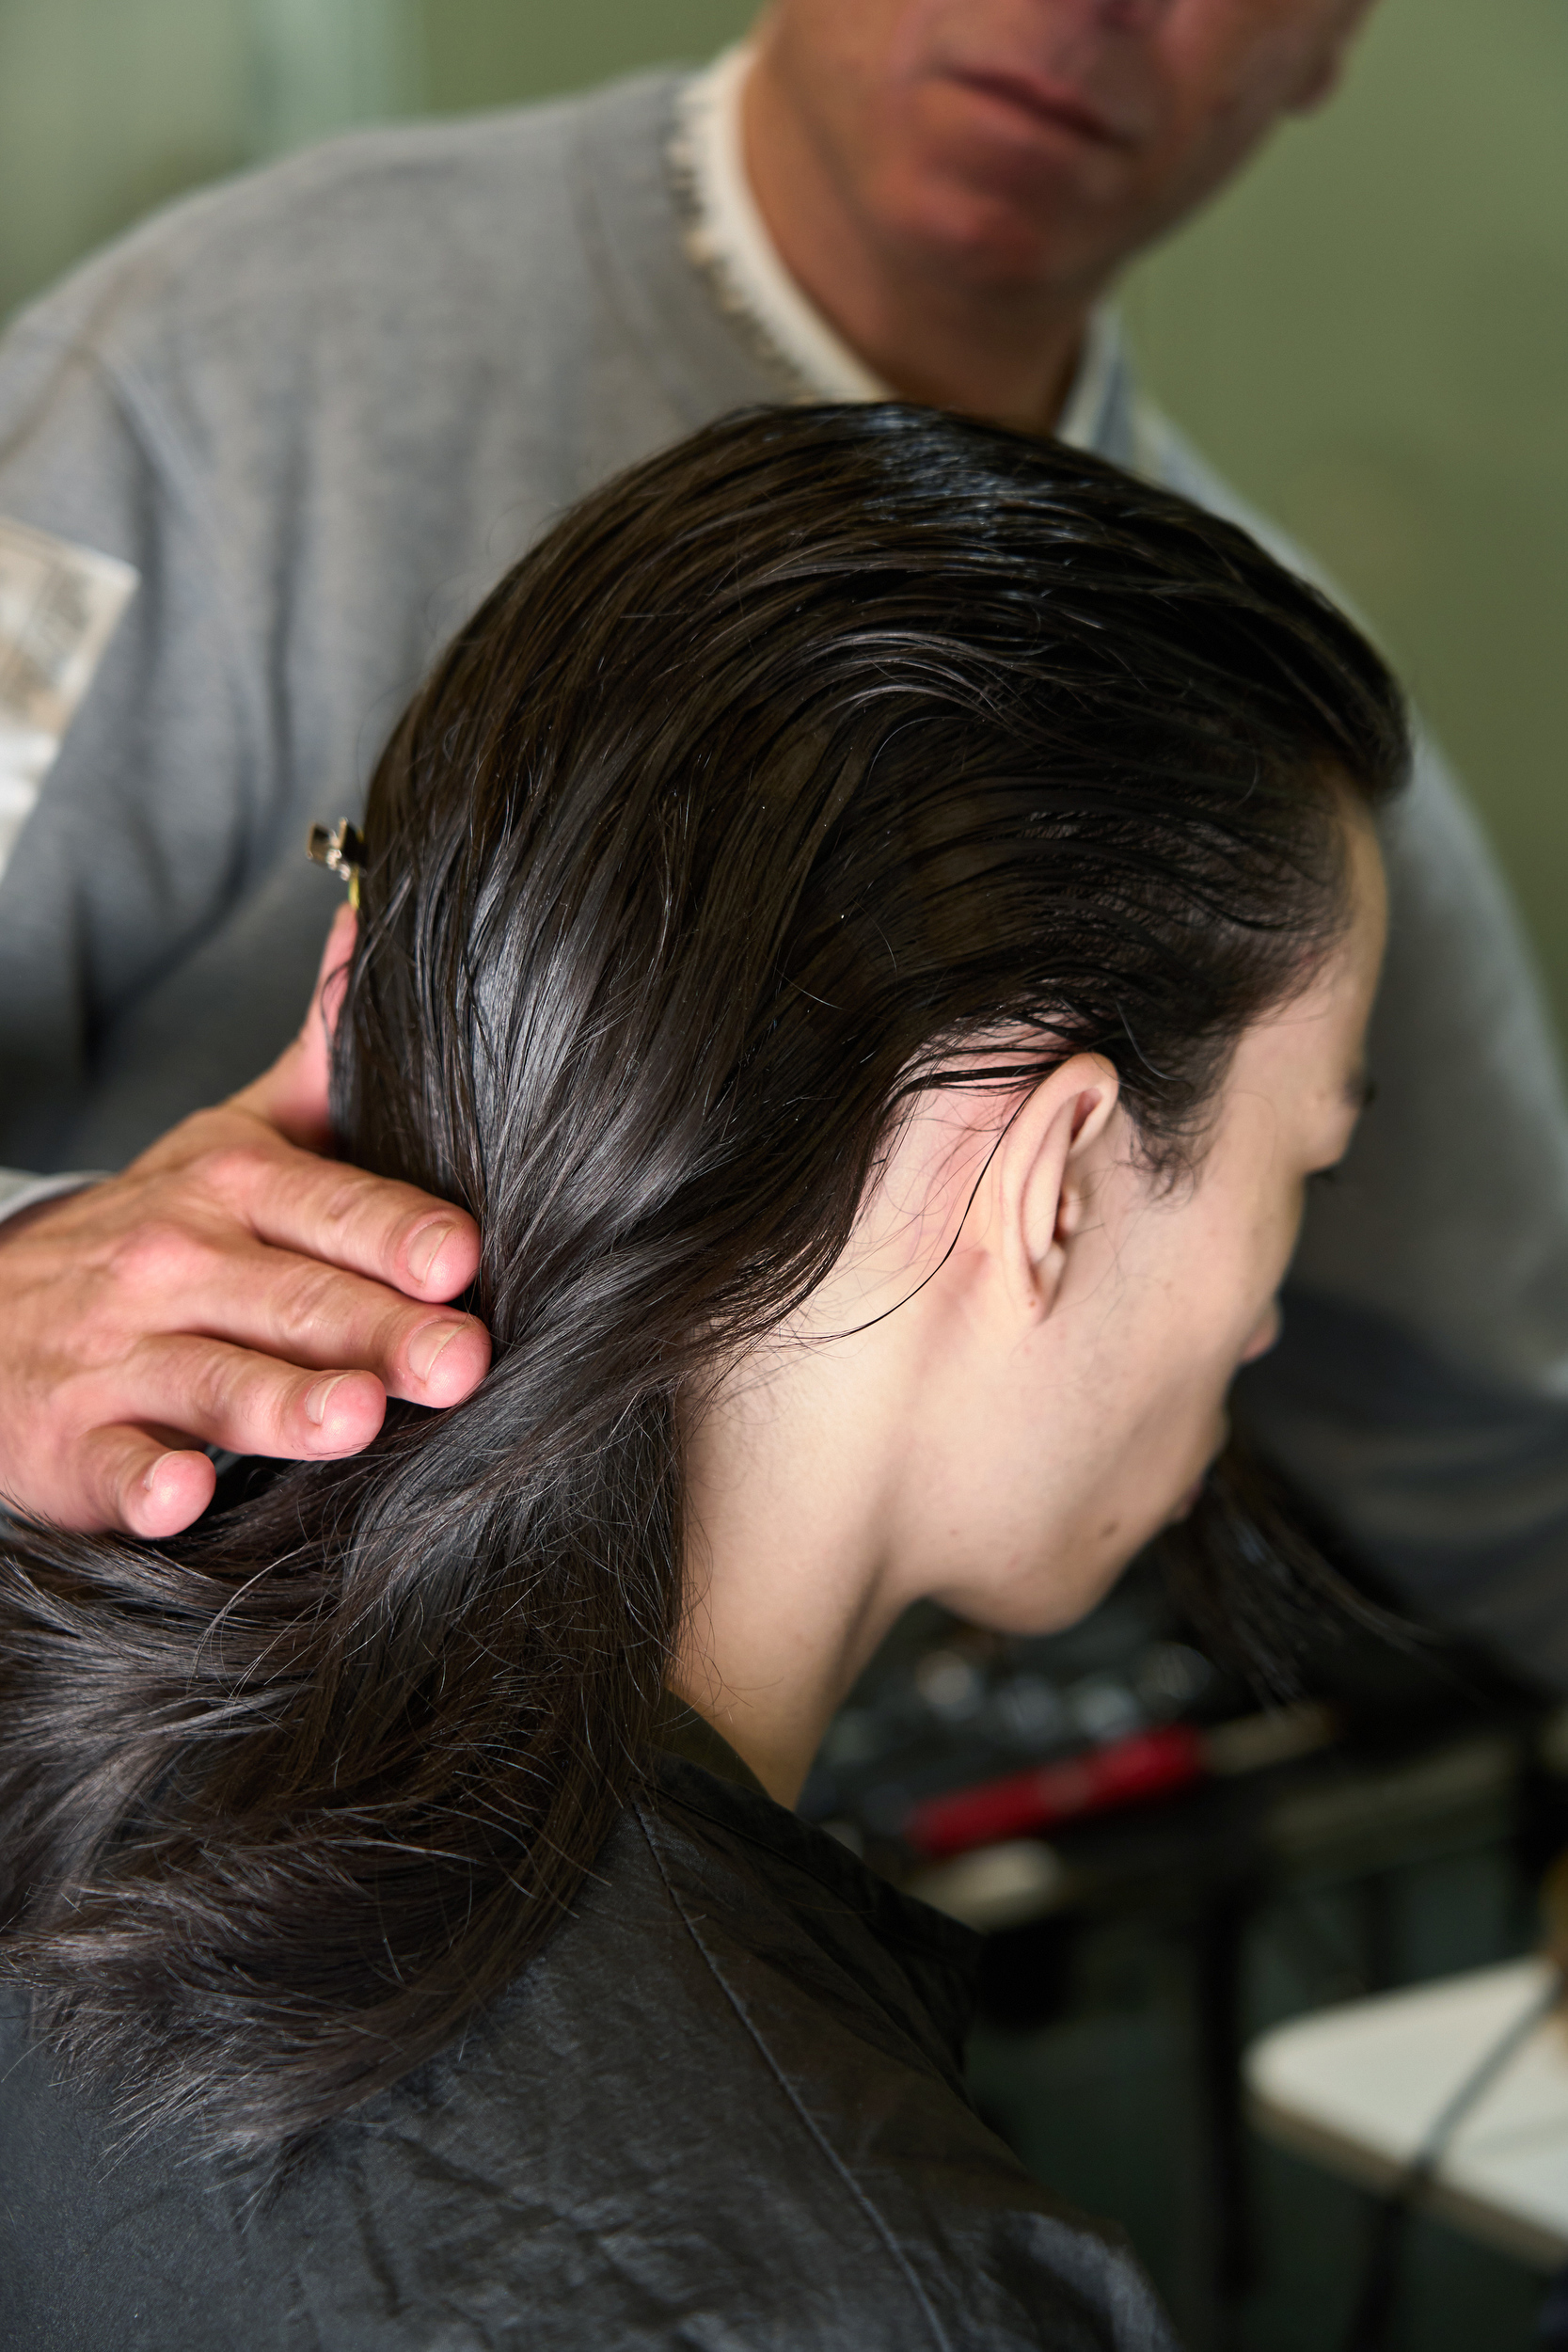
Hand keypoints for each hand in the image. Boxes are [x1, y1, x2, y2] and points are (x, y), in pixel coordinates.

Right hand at [0, 906, 489, 1538]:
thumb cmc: (154, 1237)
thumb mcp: (234, 1138)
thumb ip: (323, 1055)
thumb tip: (380, 930)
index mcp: (233, 1189)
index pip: (330, 1209)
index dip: (396, 1234)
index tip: (463, 1258)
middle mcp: (178, 1266)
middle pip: (294, 1301)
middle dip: (377, 1329)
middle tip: (457, 1359)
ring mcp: (121, 1356)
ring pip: (213, 1381)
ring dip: (282, 1402)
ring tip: (353, 1419)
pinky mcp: (75, 1445)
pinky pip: (114, 1470)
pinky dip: (143, 1487)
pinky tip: (182, 1497)